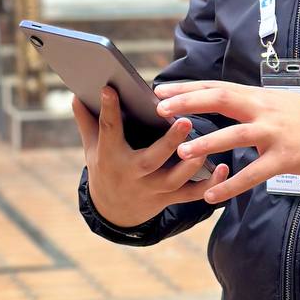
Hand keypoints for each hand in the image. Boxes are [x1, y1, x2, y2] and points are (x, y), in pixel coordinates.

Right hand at [72, 86, 230, 228]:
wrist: (114, 212)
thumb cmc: (105, 168)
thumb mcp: (92, 147)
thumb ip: (87, 121)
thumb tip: (75, 93)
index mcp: (111, 157)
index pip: (108, 130)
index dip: (108, 109)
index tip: (110, 88)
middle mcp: (132, 175)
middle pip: (152, 160)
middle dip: (169, 142)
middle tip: (185, 121)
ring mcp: (152, 189)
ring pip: (175, 179)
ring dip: (192, 163)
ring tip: (206, 142)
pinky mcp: (169, 199)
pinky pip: (192, 195)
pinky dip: (209, 185)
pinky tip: (224, 168)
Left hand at [154, 80, 299, 203]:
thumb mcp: (278, 105)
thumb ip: (251, 106)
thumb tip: (222, 102)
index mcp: (259, 97)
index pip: (218, 87)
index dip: (188, 88)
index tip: (160, 90)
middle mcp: (264, 110)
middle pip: (221, 100)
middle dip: (189, 103)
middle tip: (161, 111)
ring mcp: (275, 133)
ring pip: (235, 135)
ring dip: (207, 143)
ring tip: (182, 152)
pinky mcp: (285, 158)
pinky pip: (254, 173)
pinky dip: (232, 185)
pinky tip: (212, 196)